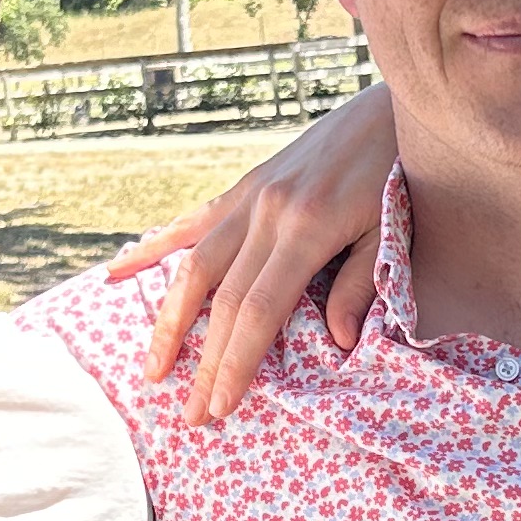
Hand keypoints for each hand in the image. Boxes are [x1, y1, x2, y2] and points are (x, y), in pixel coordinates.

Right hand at [103, 83, 401, 422]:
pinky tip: (118, 272)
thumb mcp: (393, 231)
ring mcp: (251, 194)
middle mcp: (267, 211)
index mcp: (306, 227)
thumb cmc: (402, 172)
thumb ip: (362, 283)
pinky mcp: (247, 184)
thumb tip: (336, 342)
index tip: (219, 406)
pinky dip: (154, 249)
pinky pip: (192, 222)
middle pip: (220, 298)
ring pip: (194, 264)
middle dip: (202, 361)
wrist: (391, 106)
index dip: (235, 361)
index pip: (257, 309)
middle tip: (189, 414)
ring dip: (169, 321)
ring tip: (153, 368)